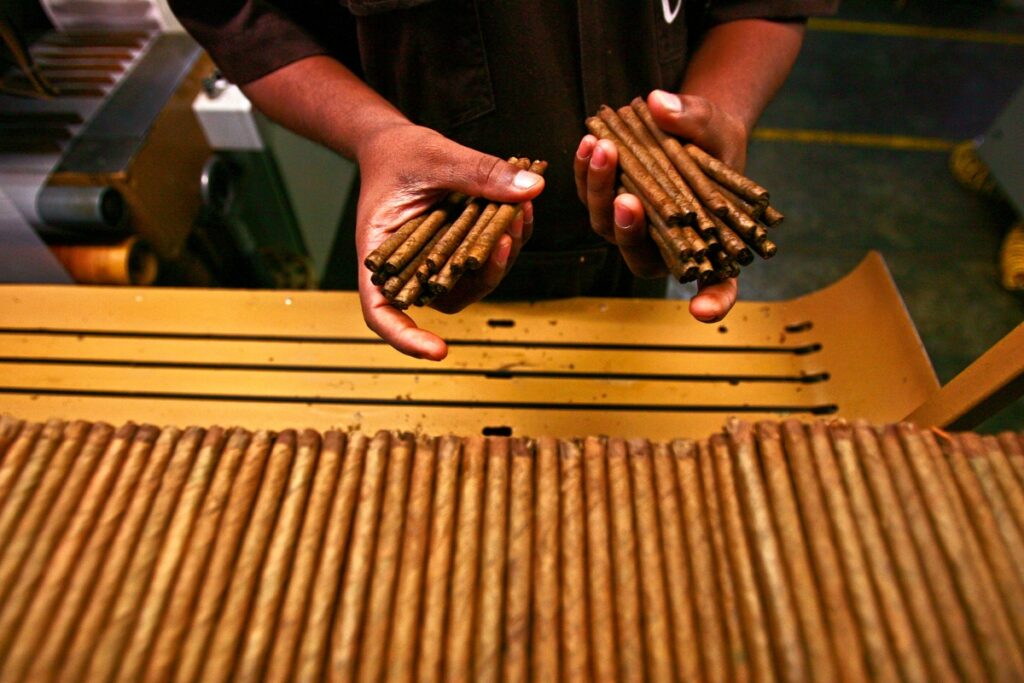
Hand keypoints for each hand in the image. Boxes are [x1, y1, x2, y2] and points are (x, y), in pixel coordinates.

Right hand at [355, 123, 543, 360]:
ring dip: (503, 254)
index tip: (438, 351)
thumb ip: (478, 172)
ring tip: (519, 212)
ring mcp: (435, 263)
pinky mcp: (458, 250)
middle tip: (506, 236)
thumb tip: (530, 190)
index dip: (406, 338)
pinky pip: (485, 257)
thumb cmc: (400, 153)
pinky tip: (520, 208)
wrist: (395, 144)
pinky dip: (505, 237)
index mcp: (380, 254)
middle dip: (484, 273)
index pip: (383, 312)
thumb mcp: (434, 156)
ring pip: (474, 279)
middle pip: (445, 296)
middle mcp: (408, 268)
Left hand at [574, 90, 746, 322]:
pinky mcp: (606, 202)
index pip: (717, 286)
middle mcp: (664, 246)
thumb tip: (659, 104)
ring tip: (603, 149)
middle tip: (627, 198)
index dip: (712, 301)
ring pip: (607, 225)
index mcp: (706, 244)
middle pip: (640, 254)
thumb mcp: (715, 126)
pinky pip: (591, 196)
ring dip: (600, 191)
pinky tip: (589, 142)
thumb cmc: (714, 140)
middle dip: (630, 229)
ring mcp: (631, 227)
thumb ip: (694, 119)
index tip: (703, 310)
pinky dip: (586, 172)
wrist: (691, 128)